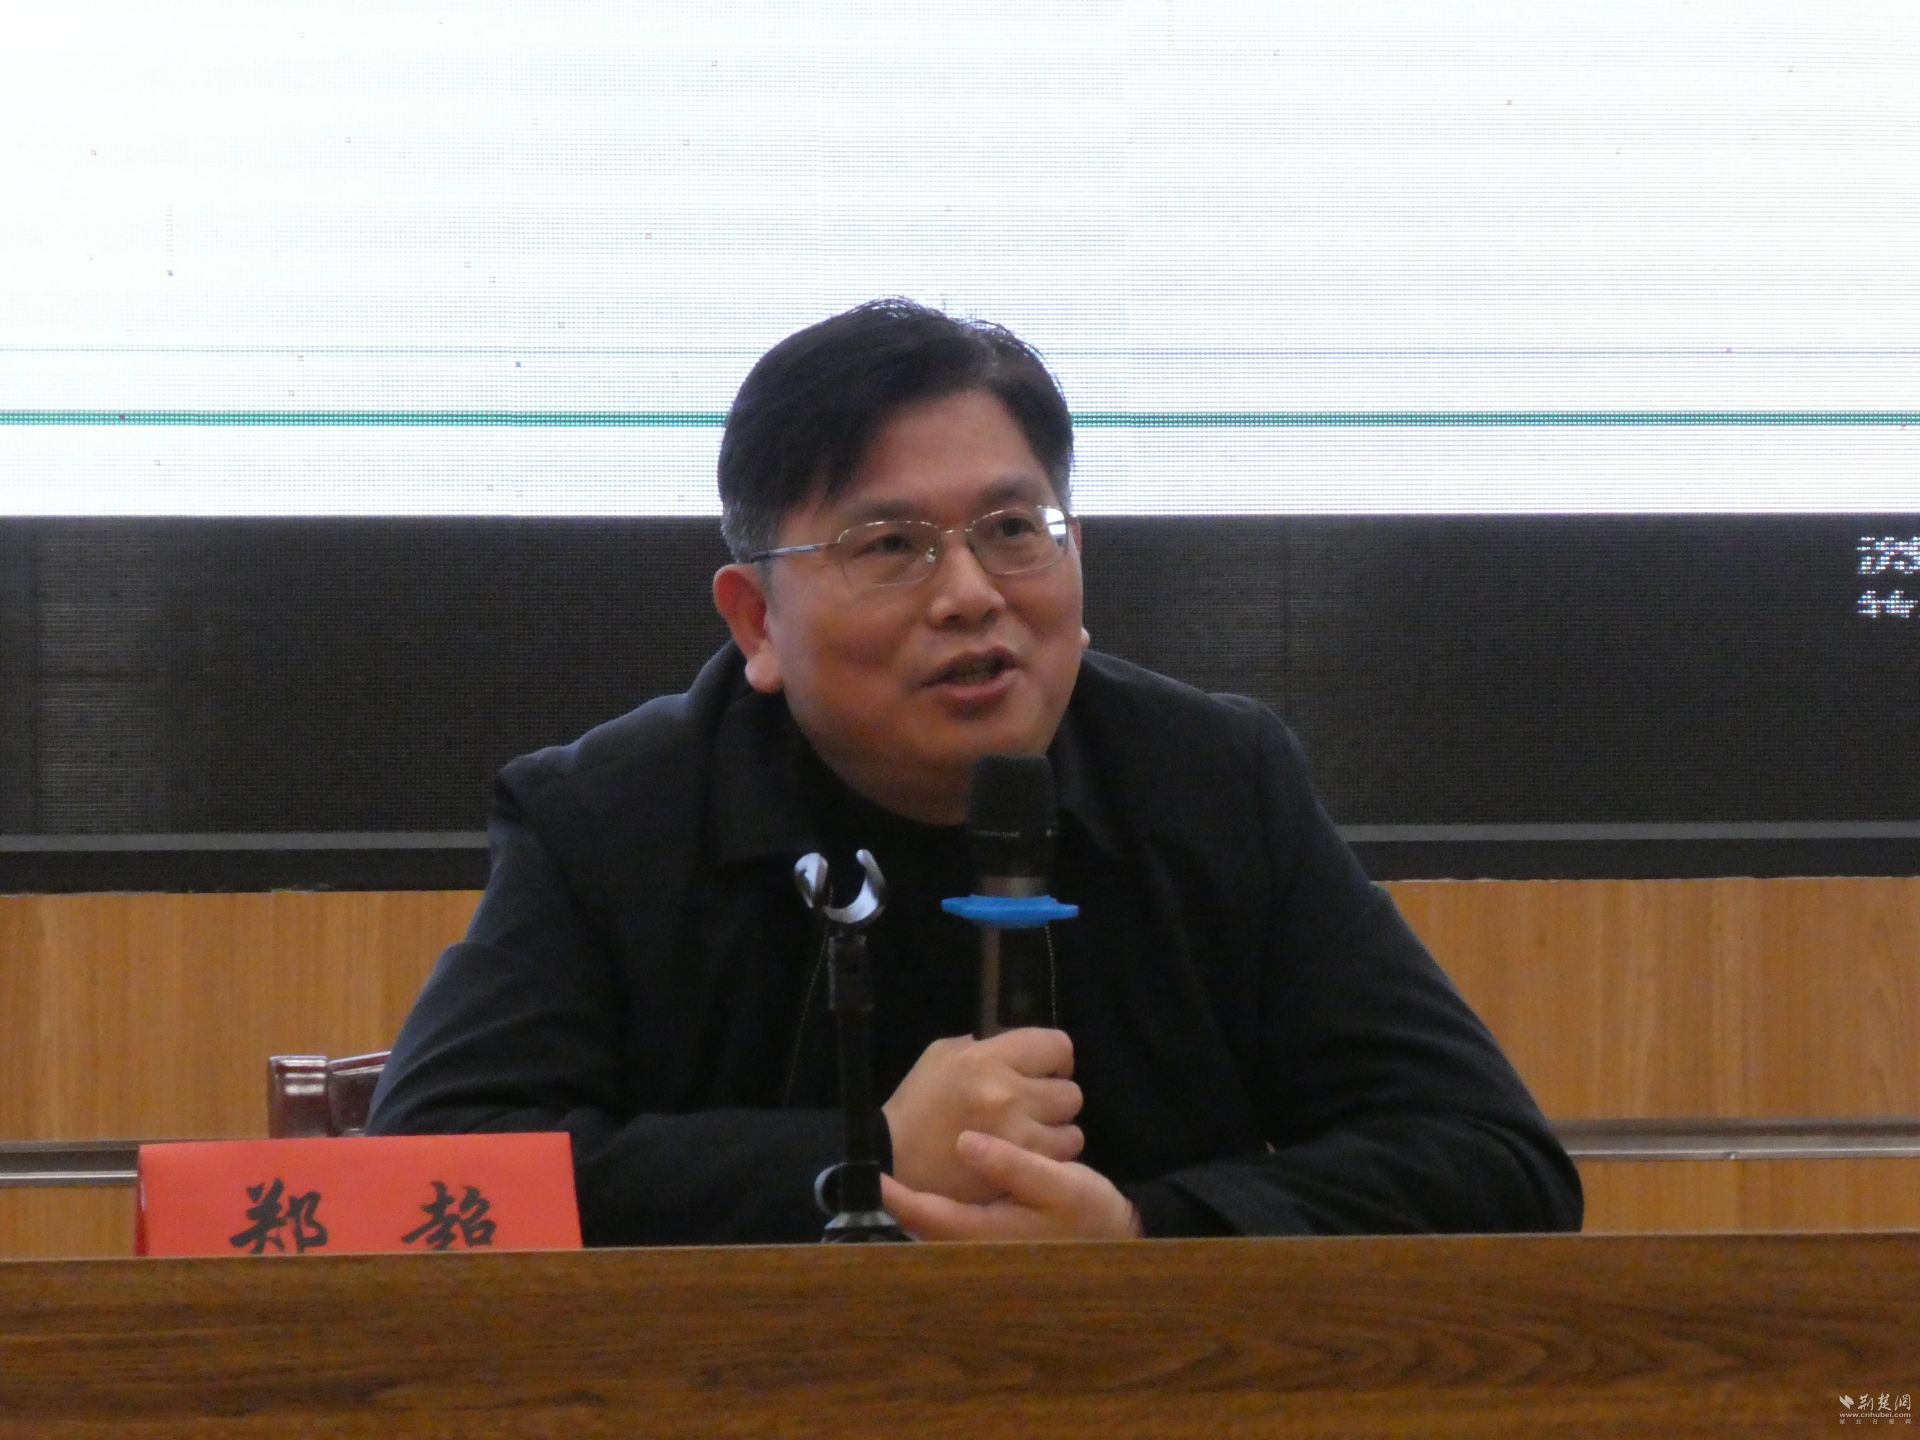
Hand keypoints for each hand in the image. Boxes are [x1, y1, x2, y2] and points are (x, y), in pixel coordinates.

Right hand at [881, 1028, 1082, 1203]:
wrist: (890, 1160)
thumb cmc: (916, 1104)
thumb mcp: (940, 1056)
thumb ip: (983, 1047)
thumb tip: (1019, 1050)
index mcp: (987, 1059)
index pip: (1057, 1047)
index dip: (1055, 1058)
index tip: (1043, 1071)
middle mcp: (1007, 1095)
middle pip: (1070, 1092)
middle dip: (1054, 1099)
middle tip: (1033, 1107)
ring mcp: (1014, 1137)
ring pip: (1071, 1132)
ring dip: (1055, 1134)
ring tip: (1031, 1136)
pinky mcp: (1014, 1172)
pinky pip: (1057, 1163)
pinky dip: (1047, 1160)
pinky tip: (1025, 1158)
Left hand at [882, 1131, 1143, 1240]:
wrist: (1113, 1233)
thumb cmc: (1088, 1212)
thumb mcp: (1059, 1186)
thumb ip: (1013, 1166)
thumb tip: (966, 1144)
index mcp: (987, 1231)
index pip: (927, 1215)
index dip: (896, 1197)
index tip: (870, 1176)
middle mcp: (977, 1240)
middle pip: (923, 1220)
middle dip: (898, 1196)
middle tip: (872, 1167)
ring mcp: (981, 1235)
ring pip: (934, 1216)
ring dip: (914, 1194)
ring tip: (891, 1166)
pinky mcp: (988, 1226)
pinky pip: (950, 1212)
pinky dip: (936, 1195)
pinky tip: (939, 1164)